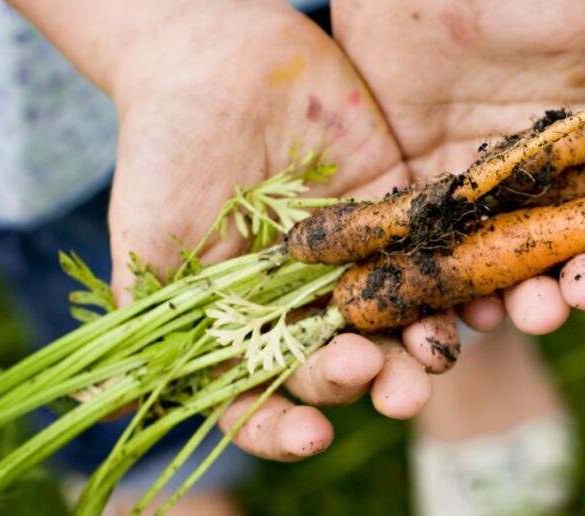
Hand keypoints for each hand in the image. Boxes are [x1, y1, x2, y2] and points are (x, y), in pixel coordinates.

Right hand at [11, 0, 457, 460]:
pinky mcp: (395, 208)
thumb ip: (150, 321)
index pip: (265, 395)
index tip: (310, 435)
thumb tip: (103, 406)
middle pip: (344, 362)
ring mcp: (354, 257)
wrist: (213, 55)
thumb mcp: (148, 239)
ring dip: (424, 343)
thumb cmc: (163, 147)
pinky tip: (481, 297)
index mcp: (246, 322)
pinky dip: (459, 277)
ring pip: (399, 317)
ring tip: (441, 350)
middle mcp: (305, 300)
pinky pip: (434, 252)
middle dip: (370, 381)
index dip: (285, 425)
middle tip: (395, 387)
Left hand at [333, 0, 584, 333]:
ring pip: (513, 270)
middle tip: (580, 299)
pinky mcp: (422, 200)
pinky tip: (463, 306)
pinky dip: (453, 293)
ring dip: (525, 302)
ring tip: (528, 313)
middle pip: (578, 256)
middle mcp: (547, 182)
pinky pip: (443, 260)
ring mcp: (484, 196)